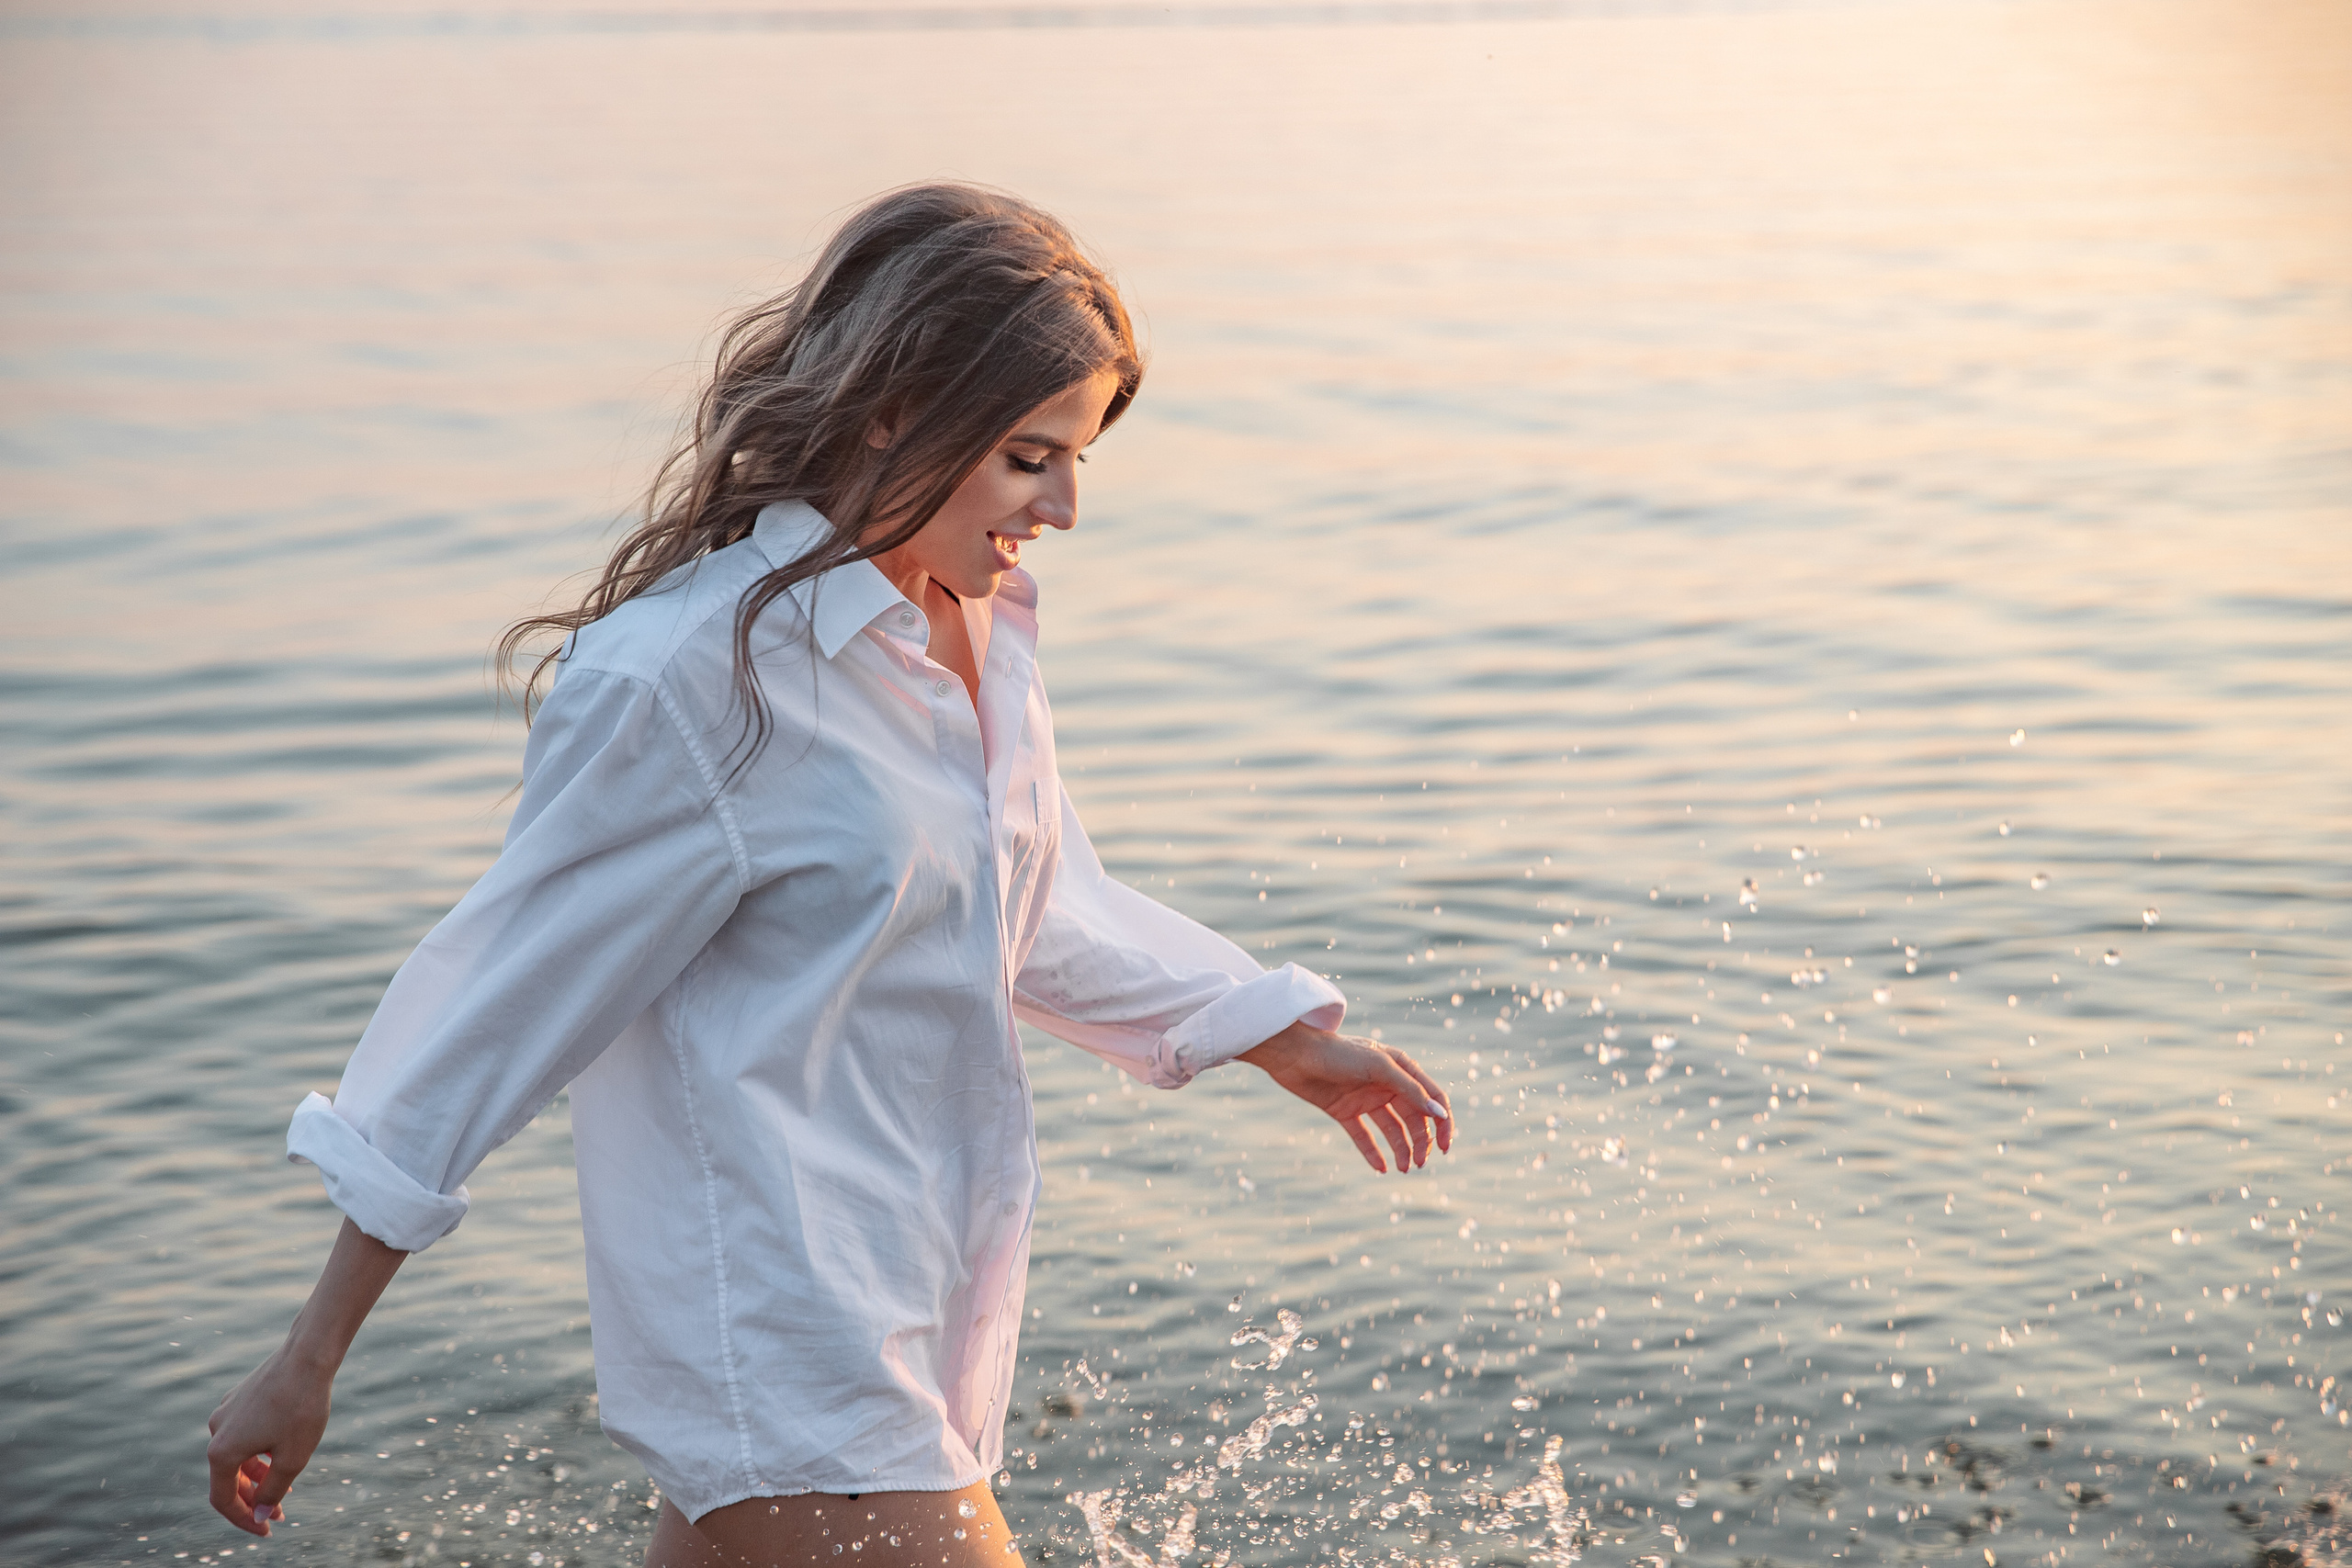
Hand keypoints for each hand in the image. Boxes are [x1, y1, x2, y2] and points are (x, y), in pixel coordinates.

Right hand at [206, 1347, 332, 1535]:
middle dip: (253, 1499)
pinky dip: (259, 1452)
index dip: (243, 1519)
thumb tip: (260, 1515)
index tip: (267, 1531)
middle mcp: (216, 1431)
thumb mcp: (292, 1459)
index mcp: (221, 1451)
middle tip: (279, 1514)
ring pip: (237, 1456)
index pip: (223, 1499)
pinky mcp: (239, 1398)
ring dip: (257, 1476)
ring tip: (286, 1486)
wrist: (309, 1356)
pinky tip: (281, 1454)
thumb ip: (272, 1492)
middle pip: (228, 1478)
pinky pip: (244, 1435)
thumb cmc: (302, 1408)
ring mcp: (225, 1412)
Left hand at [1240, 1024, 1452, 1172]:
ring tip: (1403, 1168)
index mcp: (1401, 1068)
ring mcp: (1365, 1098)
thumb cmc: (1338, 1053)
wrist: (1294, 1054)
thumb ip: (1410, 1089)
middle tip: (1419, 1164)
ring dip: (1401, 1149)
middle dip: (1421, 1141)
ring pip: (1392, 1129)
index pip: (1432, 1098)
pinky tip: (1380, 1168)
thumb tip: (1439, 1113)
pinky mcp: (1345, 1111)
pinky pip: (1364, 1136)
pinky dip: (1373, 1152)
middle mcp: (1386, 1084)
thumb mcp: (1378, 1067)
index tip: (1447, 1147)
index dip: (1443, 1122)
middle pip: (1414, 1118)